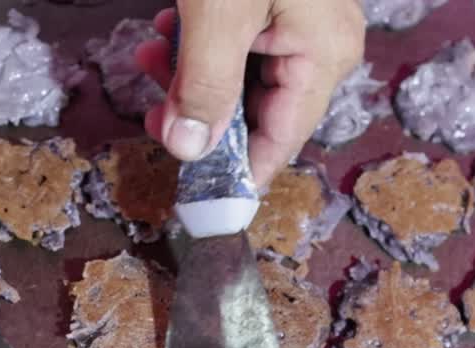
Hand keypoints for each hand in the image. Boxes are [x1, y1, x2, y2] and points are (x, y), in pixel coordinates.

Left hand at [136, 0, 364, 185]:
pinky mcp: (280, 3)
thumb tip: (189, 149)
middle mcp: (322, 45)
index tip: (194, 200)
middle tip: (153, 114)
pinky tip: (168, 30)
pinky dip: (201, 45)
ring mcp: (304, 21)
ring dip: (190, 76)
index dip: (235, 174)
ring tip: (151, 56)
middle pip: (256, 112)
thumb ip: (203, 83)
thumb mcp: (218, 12)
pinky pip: (241, 44)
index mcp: (323, 54)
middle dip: (198, 115)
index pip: (280, 141)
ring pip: (241, 78)